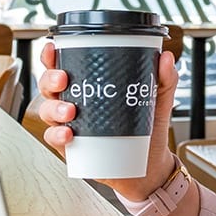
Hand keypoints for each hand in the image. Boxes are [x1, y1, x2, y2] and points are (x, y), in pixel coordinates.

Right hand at [36, 41, 180, 199]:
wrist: (149, 166)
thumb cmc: (147, 130)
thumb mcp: (158, 101)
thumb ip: (164, 79)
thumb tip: (167, 59)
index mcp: (89, 86)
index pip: (64, 65)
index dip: (52, 56)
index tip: (53, 49)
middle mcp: (75, 102)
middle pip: (49, 86)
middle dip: (50, 79)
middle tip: (63, 79)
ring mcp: (71, 125)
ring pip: (48, 111)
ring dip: (54, 108)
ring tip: (70, 111)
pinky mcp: (71, 148)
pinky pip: (55, 139)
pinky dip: (57, 135)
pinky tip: (69, 134)